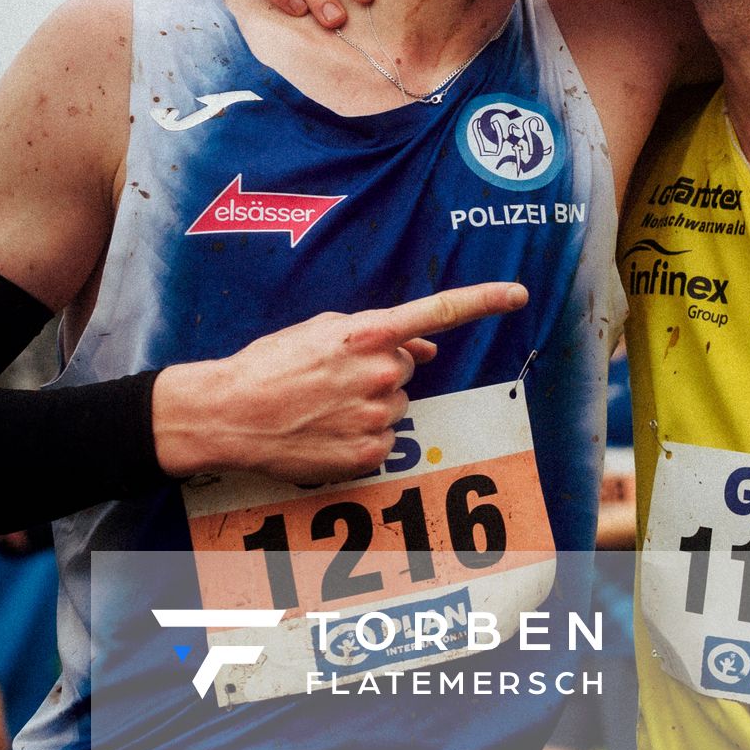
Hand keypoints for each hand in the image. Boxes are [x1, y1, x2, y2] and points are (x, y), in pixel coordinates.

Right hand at [153, 281, 527, 483]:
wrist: (229, 413)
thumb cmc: (271, 364)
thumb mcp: (321, 330)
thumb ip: (379, 335)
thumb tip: (427, 350)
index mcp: (366, 333)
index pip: (437, 313)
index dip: (483, 301)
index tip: (519, 295)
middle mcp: (379, 373)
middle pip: (406, 369)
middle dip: (379, 371)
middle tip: (332, 378)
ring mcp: (377, 415)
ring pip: (396, 406)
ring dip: (370, 405)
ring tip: (323, 405)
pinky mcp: (369, 453)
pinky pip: (384, 441)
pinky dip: (363, 437)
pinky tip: (326, 430)